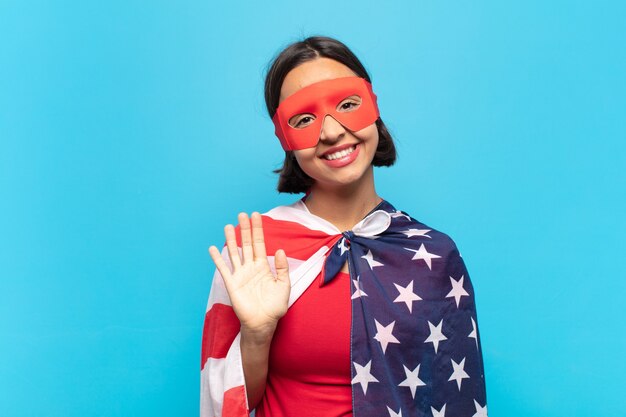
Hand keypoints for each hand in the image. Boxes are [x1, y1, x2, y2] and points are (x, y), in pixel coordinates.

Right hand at [208, 212, 290, 340]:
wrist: (263, 323)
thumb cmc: (275, 307)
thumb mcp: (284, 285)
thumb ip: (282, 268)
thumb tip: (280, 250)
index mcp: (263, 267)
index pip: (259, 244)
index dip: (257, 230)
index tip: (256, 216)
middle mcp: (250, 268)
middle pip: (246, 244)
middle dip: (245, 229)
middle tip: (242, 214)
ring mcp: (240, 275)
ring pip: (234, 253)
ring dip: (231, 240)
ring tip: (228, 226)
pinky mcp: (232, 284)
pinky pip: (224, 269)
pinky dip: (218, 259)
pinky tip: (213, 248)